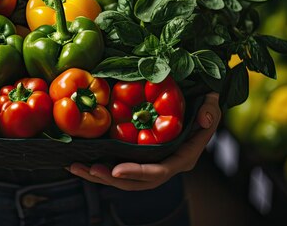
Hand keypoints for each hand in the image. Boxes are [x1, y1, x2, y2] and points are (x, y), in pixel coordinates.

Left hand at [67, 92, 219, 190]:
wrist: (197, 106)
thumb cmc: (204, 105)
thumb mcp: (211, 104)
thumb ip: (210, 111)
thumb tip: (205, 119)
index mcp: (181, 158)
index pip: (158, 172)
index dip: (137, 173)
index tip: (115, 169)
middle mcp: (164, 165)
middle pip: (134, 181)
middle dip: (109, 178)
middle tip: (87, 168)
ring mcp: (150, 163)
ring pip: (122, 177)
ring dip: (98, 175)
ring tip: (74, 166)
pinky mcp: (138, 157)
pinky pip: (117, 165)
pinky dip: (98, 164)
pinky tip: (78, 159)